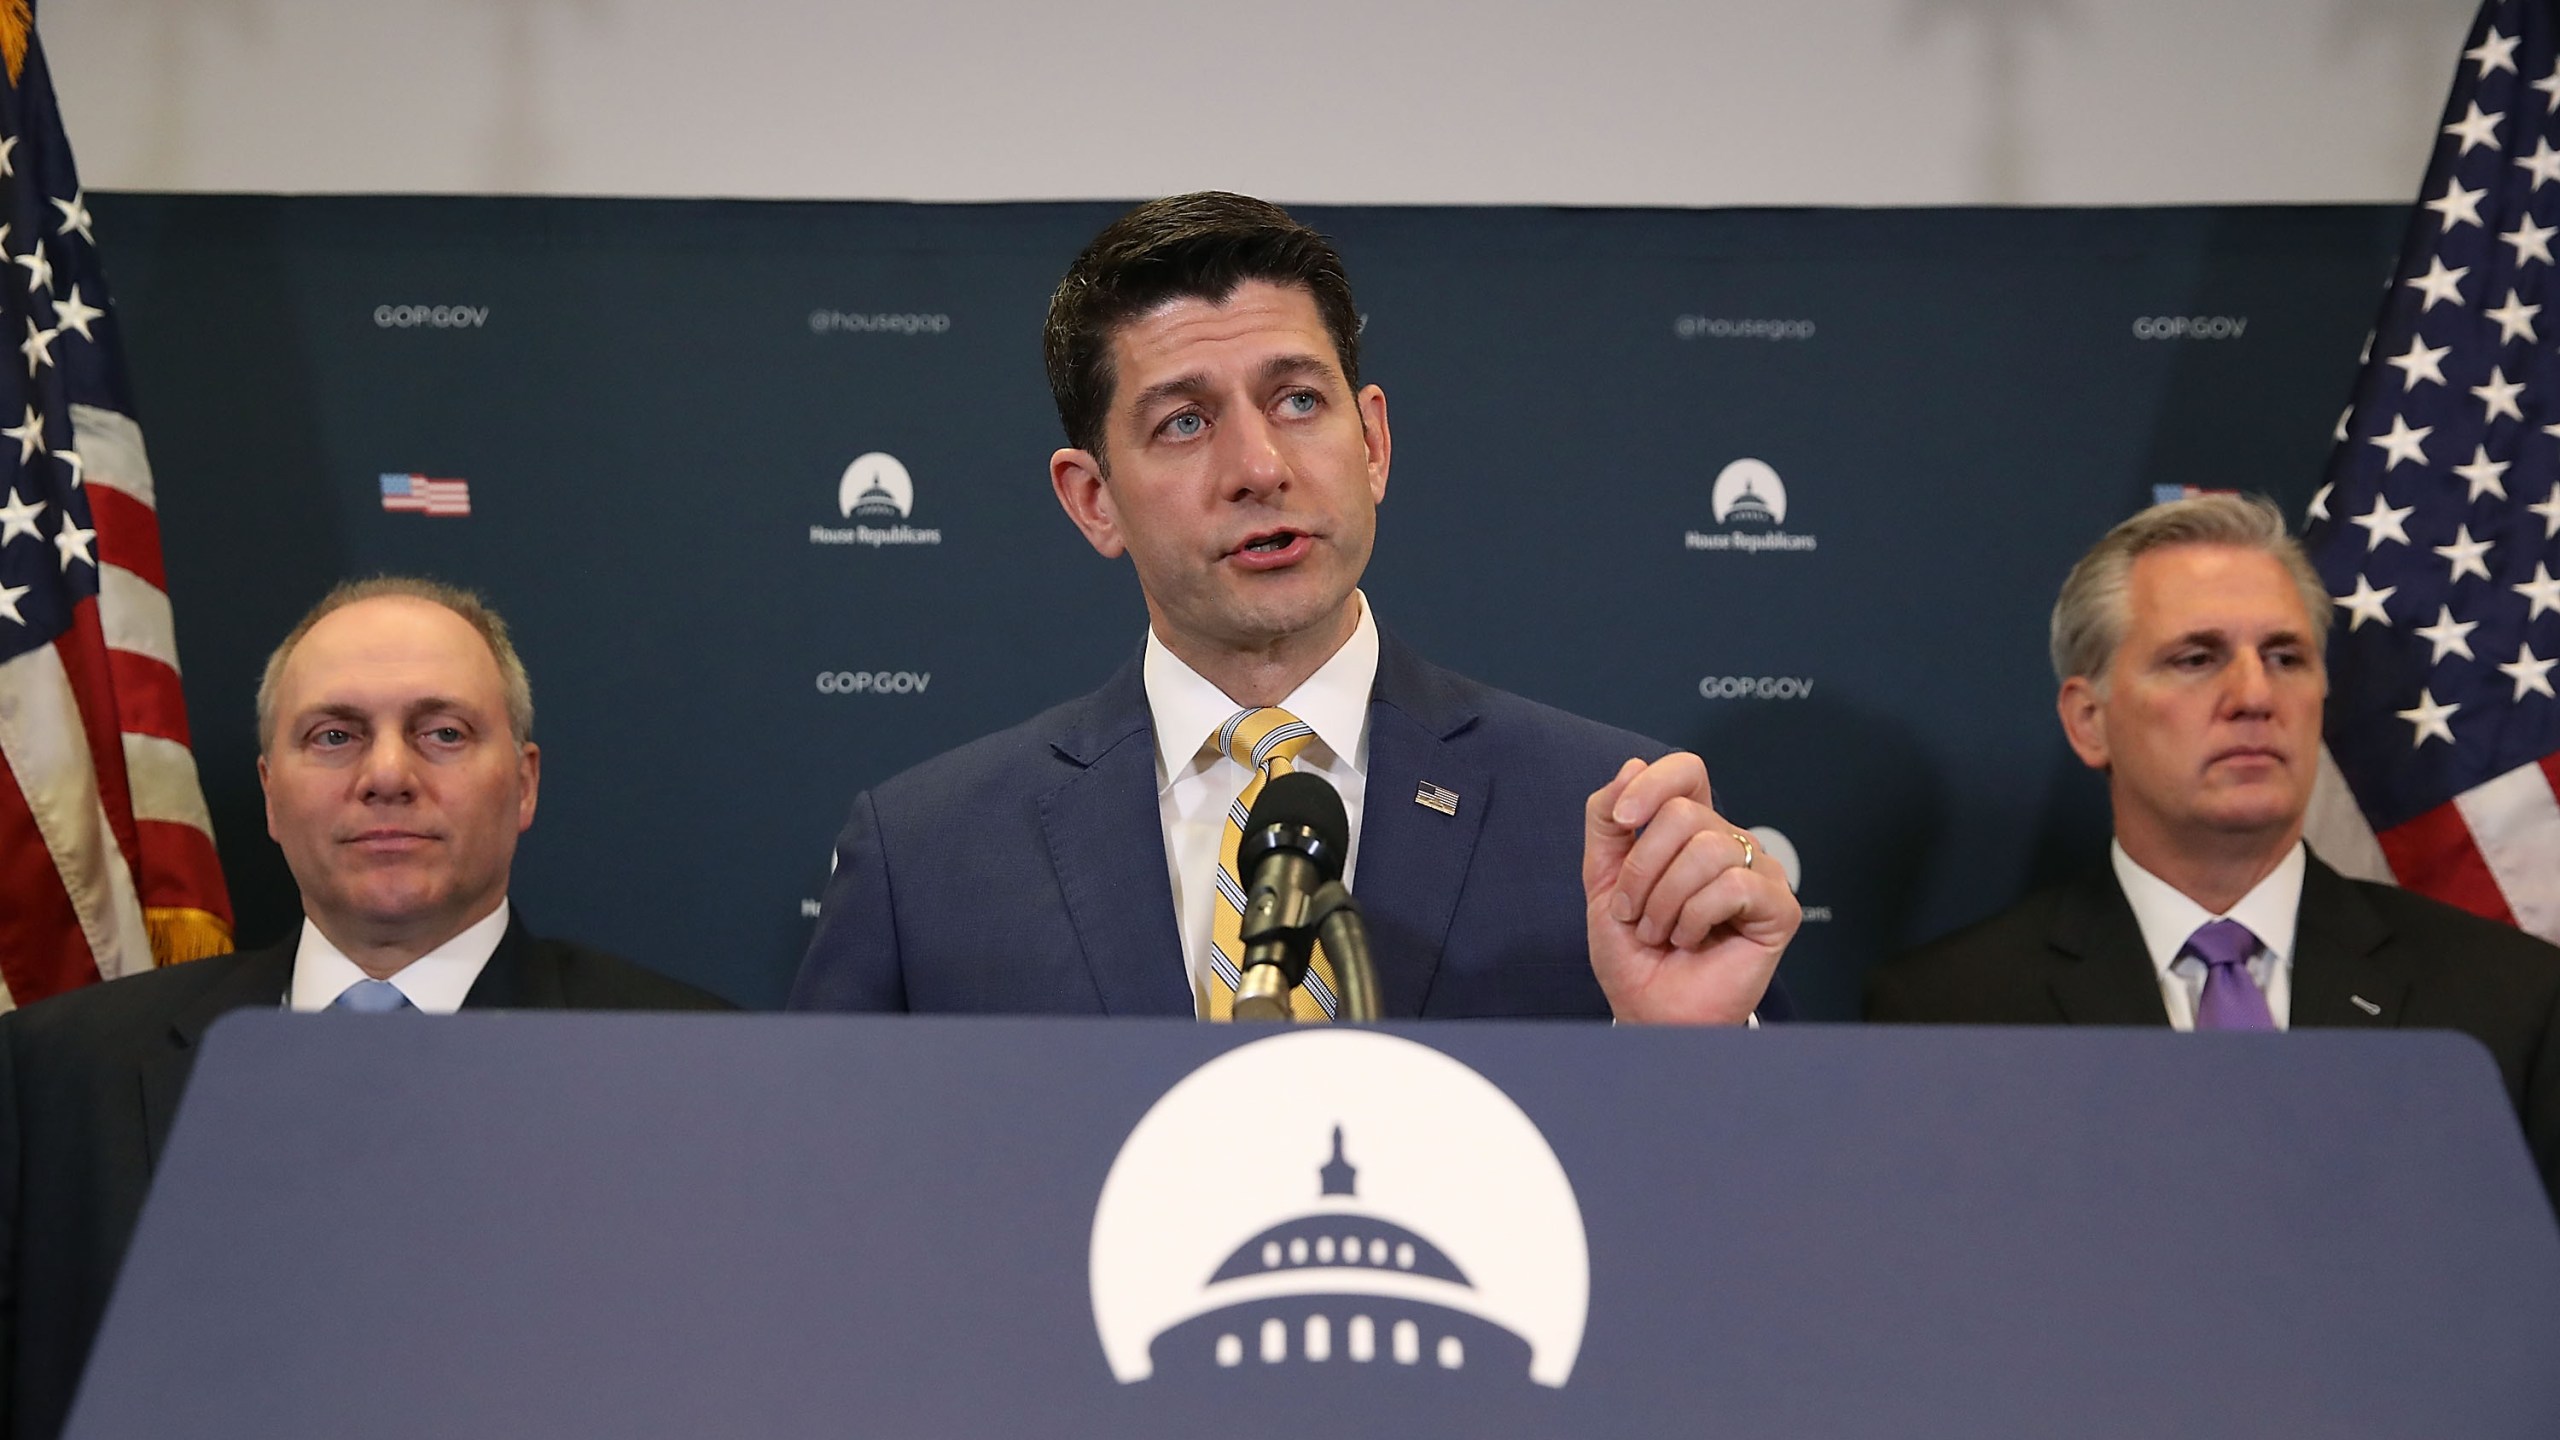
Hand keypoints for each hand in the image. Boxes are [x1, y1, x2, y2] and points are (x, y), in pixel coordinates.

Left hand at [1583, 753, 1797, 1023]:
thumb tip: (1631, 766)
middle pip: (1685, 814)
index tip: (1624, 820)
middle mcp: (1729, 843)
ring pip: (1706, 850)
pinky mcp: (1779, 908)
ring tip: (1662, 932)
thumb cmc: (1634, 951)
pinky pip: (1732, 886)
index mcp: (1691, 830)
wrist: (1648, 1009)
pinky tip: (1693, 939)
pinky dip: (1695, 917)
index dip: (1653, 785)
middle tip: (1636, 913)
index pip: (1687, 771)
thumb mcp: (1602, 879)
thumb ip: (1606, 821)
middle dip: (1642, 870)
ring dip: (1665, 902)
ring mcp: (1760, 873)